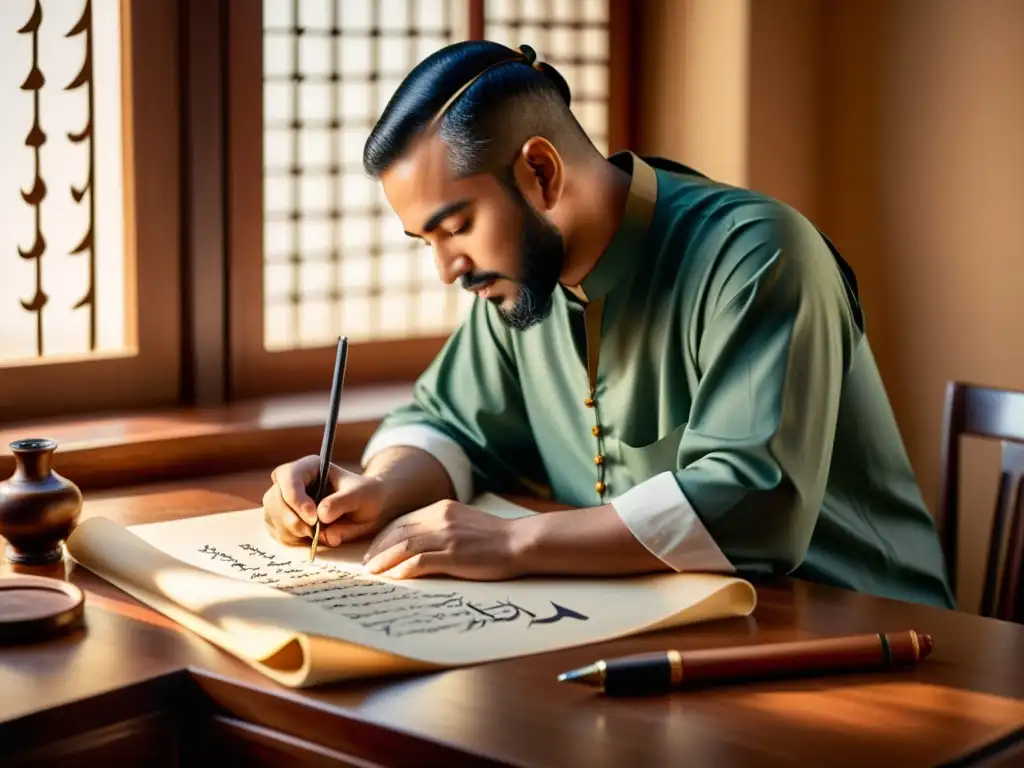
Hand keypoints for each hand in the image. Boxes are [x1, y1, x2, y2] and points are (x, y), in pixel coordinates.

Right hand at [262, 455, 387, 546]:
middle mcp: (292, 481)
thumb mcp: (361, 496)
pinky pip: (275, 531)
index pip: (288, 476)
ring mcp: (284, 500)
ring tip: (317, 535)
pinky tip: (310, 539)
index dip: (295, 499)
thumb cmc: (365, 496)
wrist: (369, 508)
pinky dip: (291, 540)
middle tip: (315, 532)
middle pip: (274, 499)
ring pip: (271, 516)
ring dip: (292, 532)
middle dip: (292, 520)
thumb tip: (320, 516)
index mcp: (310, 467)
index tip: (313, 518)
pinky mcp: (282, 519)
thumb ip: (342, 502)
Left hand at [361, 500, 519, 579]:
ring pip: (404, 546)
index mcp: (442, 508)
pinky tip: (394, 577)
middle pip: (399, 532)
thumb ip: (441, 528)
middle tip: (367, 565)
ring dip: (385, 560)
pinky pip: (420, 561)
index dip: (384, 537)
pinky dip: (403, 569)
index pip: (403, 521)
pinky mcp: (454, 554)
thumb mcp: (464, 524)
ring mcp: (447, 536)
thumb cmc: (495, 538)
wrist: (520, 543)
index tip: (373, 551)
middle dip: (378, 549)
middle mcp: (441, 518)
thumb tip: (418, 545)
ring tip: (373, 573)